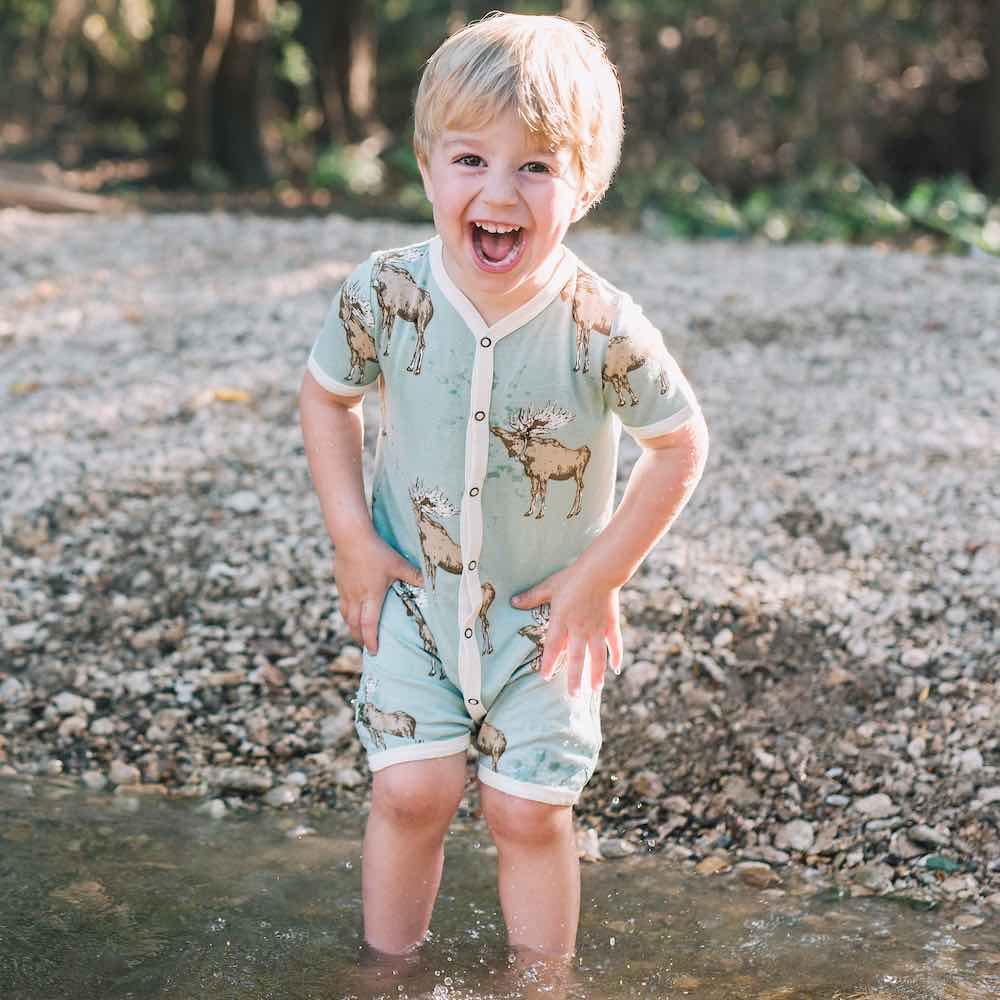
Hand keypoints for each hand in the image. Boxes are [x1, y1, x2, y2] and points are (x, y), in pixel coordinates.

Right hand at [333, 533, 423, 655]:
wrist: (350, 537)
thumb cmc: (376, 551)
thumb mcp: (398, 564)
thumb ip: (413, 575)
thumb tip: (428, 584)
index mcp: (371, 596)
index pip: (369, 625)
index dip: (371, 640)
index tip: (374, 651)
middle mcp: (356, 597)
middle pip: (354, 625)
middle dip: (360, 638)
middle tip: (366, 647)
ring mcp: (345, 590)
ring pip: (346, 615)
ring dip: (351, 627)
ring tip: (357, 633)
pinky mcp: (339, 583)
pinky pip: (342, 604)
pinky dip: (347, 613)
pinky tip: (351, 611)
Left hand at [511, 564, 623, 696]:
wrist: (600, 571)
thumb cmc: (572, 577)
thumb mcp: (549, 586)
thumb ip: (532, 597)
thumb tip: (513, 601)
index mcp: (562, 621)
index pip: (553, 648)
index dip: (548, 663)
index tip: (545, 677)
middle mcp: (580, 630)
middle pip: (576, 659)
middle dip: (574, 678)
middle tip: (573, 695)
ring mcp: (597, 629)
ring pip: (596, 656)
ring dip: (596, 674)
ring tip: (595, 689)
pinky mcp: (610, 624)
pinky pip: (614, 644)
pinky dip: (616, 656)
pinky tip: (616, 668)